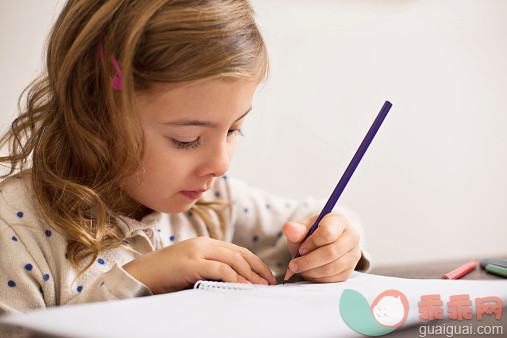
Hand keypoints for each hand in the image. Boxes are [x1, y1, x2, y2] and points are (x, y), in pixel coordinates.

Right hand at [123, 236, 276, 293]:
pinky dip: (235, 277)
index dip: (255, 262)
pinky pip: (220, 269)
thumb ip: (209, 269)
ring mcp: (197, 251)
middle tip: (270, 281)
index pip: (237, 250)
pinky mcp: (191, 263)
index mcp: (204, 243)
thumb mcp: (191, 268)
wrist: (139, 275)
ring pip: (233, 259)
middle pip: (239, 253)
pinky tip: (243, 286)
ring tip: (261, 286)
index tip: (266, 275)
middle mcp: (203, 243)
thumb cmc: (165, 275)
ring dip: (250, 274)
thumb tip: (234, 281)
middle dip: (258, 268)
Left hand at [282, 212, 360, 282]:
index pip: (328, 233)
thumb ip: (296, 230)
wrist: (320, 246)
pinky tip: (309, 272)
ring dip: (311, 271)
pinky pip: (333, 279)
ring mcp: (353, 254)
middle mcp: (352, 236)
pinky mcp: (350, 270)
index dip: (312, 243)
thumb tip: (289, 228)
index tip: (301, 249)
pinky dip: (317, 278)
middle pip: (331, 252)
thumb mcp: (302, 229)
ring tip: (299, 268)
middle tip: (293, 265)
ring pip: (332, 268)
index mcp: (339, 221)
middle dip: (308, 261)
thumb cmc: (311, 235)